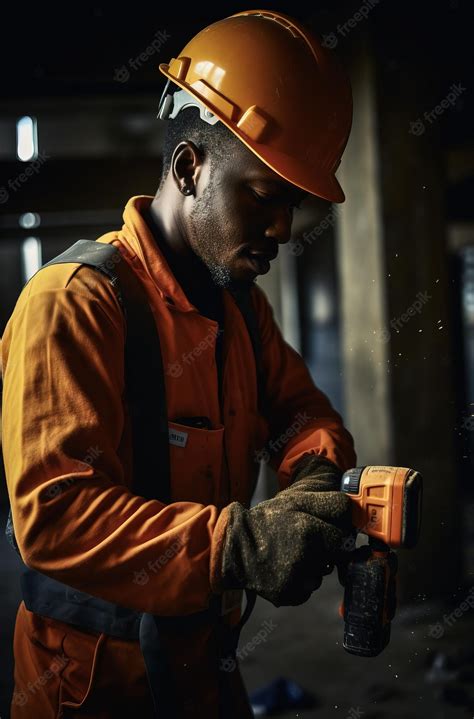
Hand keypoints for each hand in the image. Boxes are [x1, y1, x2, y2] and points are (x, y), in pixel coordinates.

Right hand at [210, 474, 351, 606]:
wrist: (235, 547)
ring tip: (289, 554)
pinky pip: (308, 589)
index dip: (336, 531)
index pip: (344, 536)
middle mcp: (305, 557)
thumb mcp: (296, 502)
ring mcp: (297, 579)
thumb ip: (329, 505)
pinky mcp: (289, 595)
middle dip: (326, 549)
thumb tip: (356, 516)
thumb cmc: (269, 521)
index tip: (324, 530)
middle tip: (303, 541)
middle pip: (336, 557)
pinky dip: (299, 581)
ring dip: (312, 566)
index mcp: (308, 530)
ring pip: (322, 574)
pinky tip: (283, 569)